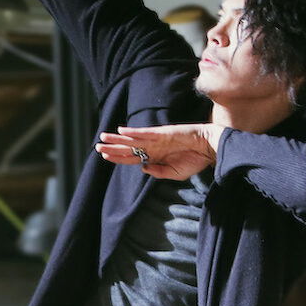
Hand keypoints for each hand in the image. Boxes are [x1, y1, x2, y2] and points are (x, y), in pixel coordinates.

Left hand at [96, 123, 221, 180]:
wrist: (208, 149)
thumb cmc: (194, 161)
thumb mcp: (175, 173)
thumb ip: (159, 172)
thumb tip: (142, 168)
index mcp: (155, 158)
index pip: (132, 158)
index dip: (118, 157)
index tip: (104, 156)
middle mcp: (153, 148)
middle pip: (128, 148)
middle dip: (112, 147)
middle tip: (97, 146)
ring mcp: (156, 139)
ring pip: (132, 139)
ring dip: (117, 138)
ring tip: (103, 137)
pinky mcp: (162, 133)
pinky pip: (145, 132)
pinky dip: (133, 132)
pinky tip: (122, 131)